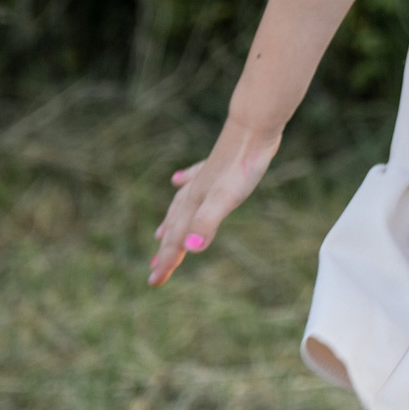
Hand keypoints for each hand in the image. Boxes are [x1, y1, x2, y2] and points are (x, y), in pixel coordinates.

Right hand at [148, 128, 278, 285]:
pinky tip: (179, 178)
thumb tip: (191, 249)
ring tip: (161, 233)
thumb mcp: (227, 199)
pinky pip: (194, 178)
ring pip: (181, 204)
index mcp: (195, 204)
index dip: (166, 262)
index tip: (154, 282)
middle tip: (155, 268)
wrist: (254, 127)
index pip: (178, 239)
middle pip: (176, 226)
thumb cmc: (241, 165)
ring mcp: (205, 178)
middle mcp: (195, 192)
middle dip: (166, 249)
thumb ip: (208, 222)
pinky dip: (184, 182)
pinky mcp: (217, 165)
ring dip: (172, 222)